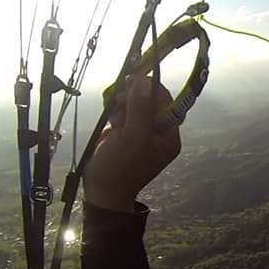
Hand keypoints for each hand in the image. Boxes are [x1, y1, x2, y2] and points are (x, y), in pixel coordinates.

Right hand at [84, 74, 180, 211]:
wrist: (100, 190)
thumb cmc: (119, 169)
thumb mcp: (133, 138)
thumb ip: (141, 109)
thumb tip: (144, 81)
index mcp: (168, 136)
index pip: (166, 103)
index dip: (152, 89)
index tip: (136, 78)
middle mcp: (157, 131)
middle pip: (150, 100)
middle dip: (134, 97)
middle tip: (121, 98)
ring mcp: (140, 129)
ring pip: (134, 102)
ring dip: (123, 104)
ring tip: (116, 119)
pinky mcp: (125, 129)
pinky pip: (123, 110)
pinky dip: (116, 111)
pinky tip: (112, 123)